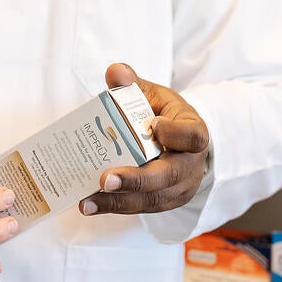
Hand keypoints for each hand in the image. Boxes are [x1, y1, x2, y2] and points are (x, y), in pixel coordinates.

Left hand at [80, 63, 209, 215]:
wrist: (181, 143)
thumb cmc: (165, 116)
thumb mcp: (155, 95)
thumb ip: (134, 84)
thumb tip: (116, 73)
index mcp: (194, 132)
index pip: (193, 136)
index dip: (175, 134)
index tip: (154, 124)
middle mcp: (190, 165)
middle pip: (168, 176)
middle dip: (136, 180)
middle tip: (106, 179)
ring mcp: (179, 188)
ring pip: (151, 198)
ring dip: (118, 202)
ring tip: (87, 201)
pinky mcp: (164, 202)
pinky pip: (140, 207)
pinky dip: (114, 207)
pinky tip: (90, 204)